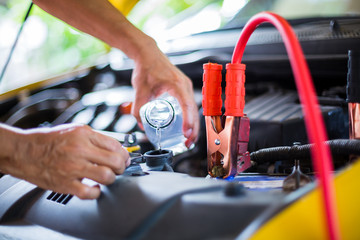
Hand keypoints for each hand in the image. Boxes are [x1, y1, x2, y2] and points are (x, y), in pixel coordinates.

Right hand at [2, 124, 129, 198]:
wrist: (25, 152)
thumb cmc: (50, 141)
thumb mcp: (75, 130)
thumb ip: (96, 138)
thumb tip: (117, 149)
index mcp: (84, 135)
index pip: (116, 145)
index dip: (124, 154)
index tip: (124, 158)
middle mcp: (80, 150)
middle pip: (115, 161)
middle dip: (121, 167)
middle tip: (118, 168)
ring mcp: (73, 168)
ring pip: (107, 176)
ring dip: (111, 178)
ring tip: (106, 176)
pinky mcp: (66, 184)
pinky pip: (90, 193)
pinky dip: (96, 192)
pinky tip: (94, 187)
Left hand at [130, 39, 199, 147]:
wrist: (148, 54)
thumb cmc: (146, 68)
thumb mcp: (139, 91)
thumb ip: (138, 110)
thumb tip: (141, 125)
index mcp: (177, 84)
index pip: (186, 105)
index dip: (188, 121)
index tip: (186, 133)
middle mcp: (185, 85)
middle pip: (193, 111)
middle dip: (193, 129)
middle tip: (187, 143)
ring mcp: (186, 87)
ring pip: (193, 110)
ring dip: (193, 125)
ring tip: (188, 140)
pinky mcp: (184, 89)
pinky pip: (190, 106)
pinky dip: (190, 118)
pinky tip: (187, 128)